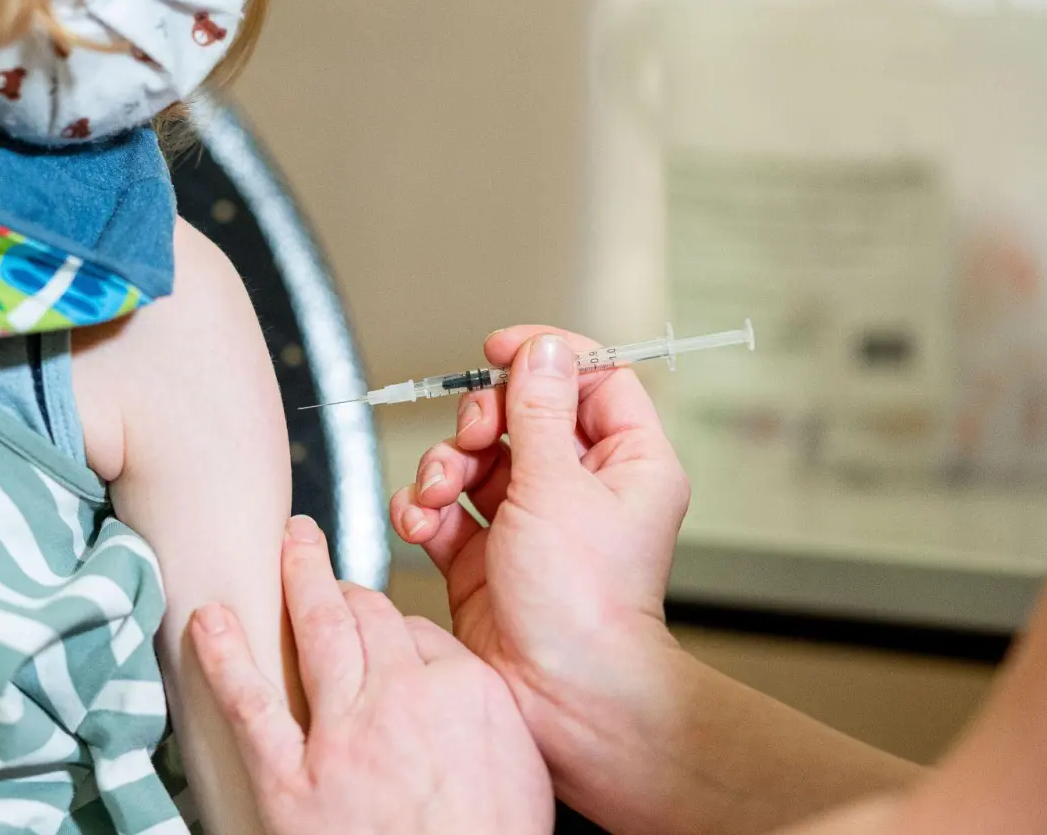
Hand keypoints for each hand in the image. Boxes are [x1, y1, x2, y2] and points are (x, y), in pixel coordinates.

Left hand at [189, 516, 553, 834]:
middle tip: (314, 550)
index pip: (420, 631)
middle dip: (341, 580)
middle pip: (368, 615)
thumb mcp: (523, 769)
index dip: (395, 627)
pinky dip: (225, 657)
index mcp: (464, 691)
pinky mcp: (291, 780)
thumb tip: (455, 689)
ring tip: (285, 545)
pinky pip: (251, 705)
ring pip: (318, 634)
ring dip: (297, 578)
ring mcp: (343, 736)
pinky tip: (208, 622)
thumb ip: (484, 714)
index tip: (381, 625)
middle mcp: (402, 697)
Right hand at [390, 329, 690, 797]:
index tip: (499, 351)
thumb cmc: (583, 604)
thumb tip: (541, 350)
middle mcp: (579, 489)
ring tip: (438, 495)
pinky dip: (425, 510)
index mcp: (625, 462)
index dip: (545, 358)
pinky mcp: (483, 557)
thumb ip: (539, 411)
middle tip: (472, 442)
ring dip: (444, 467)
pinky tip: (421, 525)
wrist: (558, 696)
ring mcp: (529, 523)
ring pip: (474, 459)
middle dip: (480, 421)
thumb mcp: (557, 487)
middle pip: (519, 414)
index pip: (593, 379)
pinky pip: (444, 510)